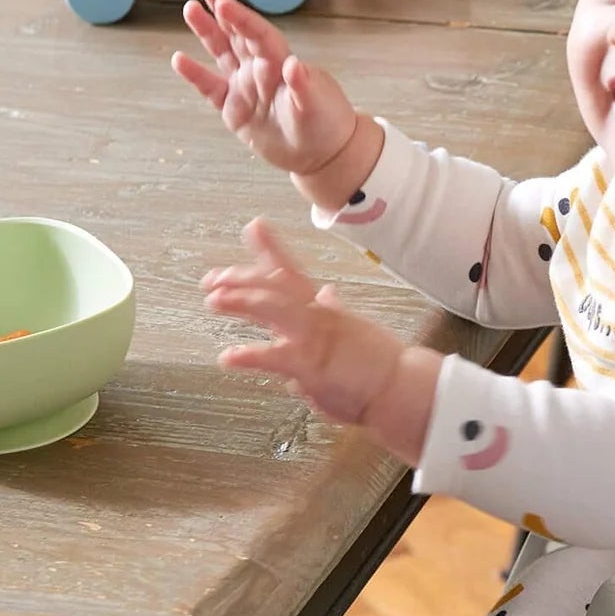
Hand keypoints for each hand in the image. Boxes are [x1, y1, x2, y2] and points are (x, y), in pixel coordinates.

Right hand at [173, 0, 359, 178]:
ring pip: (222, 52)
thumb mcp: (317, 106)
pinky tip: (179, 59)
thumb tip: (294, 64)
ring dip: (207, 31)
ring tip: (191, 8)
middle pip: (238, 33)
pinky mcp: (234, 108)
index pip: (258, 35)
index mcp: (281, 63)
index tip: (224, 2)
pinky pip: (210, 87)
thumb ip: (304, 86)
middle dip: (223, 9)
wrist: (320, 154)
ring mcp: (245, 86)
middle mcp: (261, 69)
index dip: (241, 19)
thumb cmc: (326, 125)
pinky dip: (195, 74)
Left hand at [204, 219, 410, 431]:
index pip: (293, 273)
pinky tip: (228, 356)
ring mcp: (315, 338)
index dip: (271, 249)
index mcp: (324, 310)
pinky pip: (276, 357)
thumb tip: (326, 295)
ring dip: (241, 301)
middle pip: (275, 285)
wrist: (402, 387)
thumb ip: (333, 312)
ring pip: (273, 309)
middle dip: (241, 278)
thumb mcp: (353, 330)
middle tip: (212, 279)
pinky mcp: (312, 365)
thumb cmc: (379, 365)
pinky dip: (250, 355)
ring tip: (214, 300)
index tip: (253, 228)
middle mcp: (318, 317)